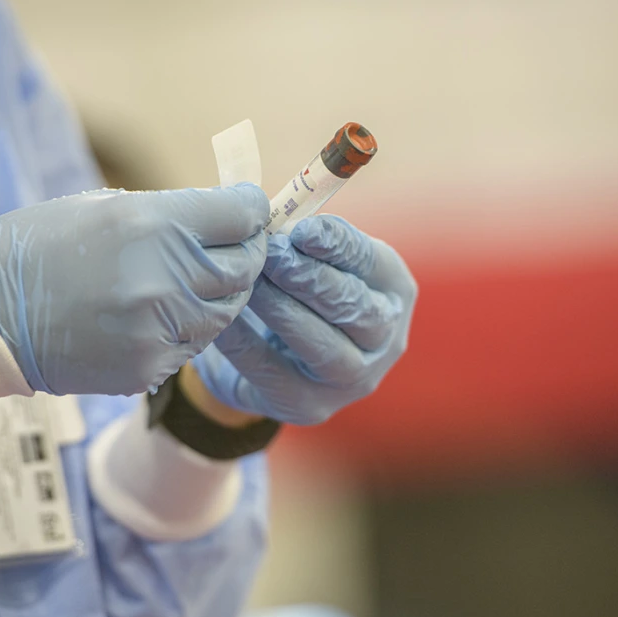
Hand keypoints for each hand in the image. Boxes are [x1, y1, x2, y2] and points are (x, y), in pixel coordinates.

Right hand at [0, 183, 268, 396]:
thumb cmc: (37, 248)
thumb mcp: (103, 208)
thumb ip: (170, 215)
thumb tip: (223, 219)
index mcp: (153, 224)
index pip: (241, 216)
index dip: (251, 209)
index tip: (249, 209)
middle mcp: (164, 277)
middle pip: (245, 267)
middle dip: (246, 252)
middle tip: (238, 246)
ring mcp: (158, 329)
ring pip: (226, 311)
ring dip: (220, 293)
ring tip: (195, 280)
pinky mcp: (148, 368)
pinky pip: (193, 345)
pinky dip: (188, 328)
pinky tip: (160, 314)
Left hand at [193, 215, 416, 425]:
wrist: (267, 360)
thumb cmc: (297, 294)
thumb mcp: (310, 260)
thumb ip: (300, 239)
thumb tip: (269, 211)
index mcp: (392, 289)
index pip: (372, 263)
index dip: (338, 244)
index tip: (302, 228)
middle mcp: (386, 338)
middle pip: (355, 307)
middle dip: (310, 277)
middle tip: (271, 253)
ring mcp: (353, 378)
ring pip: (324, 346)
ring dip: (284, 309)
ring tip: (251, 282)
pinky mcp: (310, 405)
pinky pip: (276, 373)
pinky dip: (248, 343)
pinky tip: (226, 318)